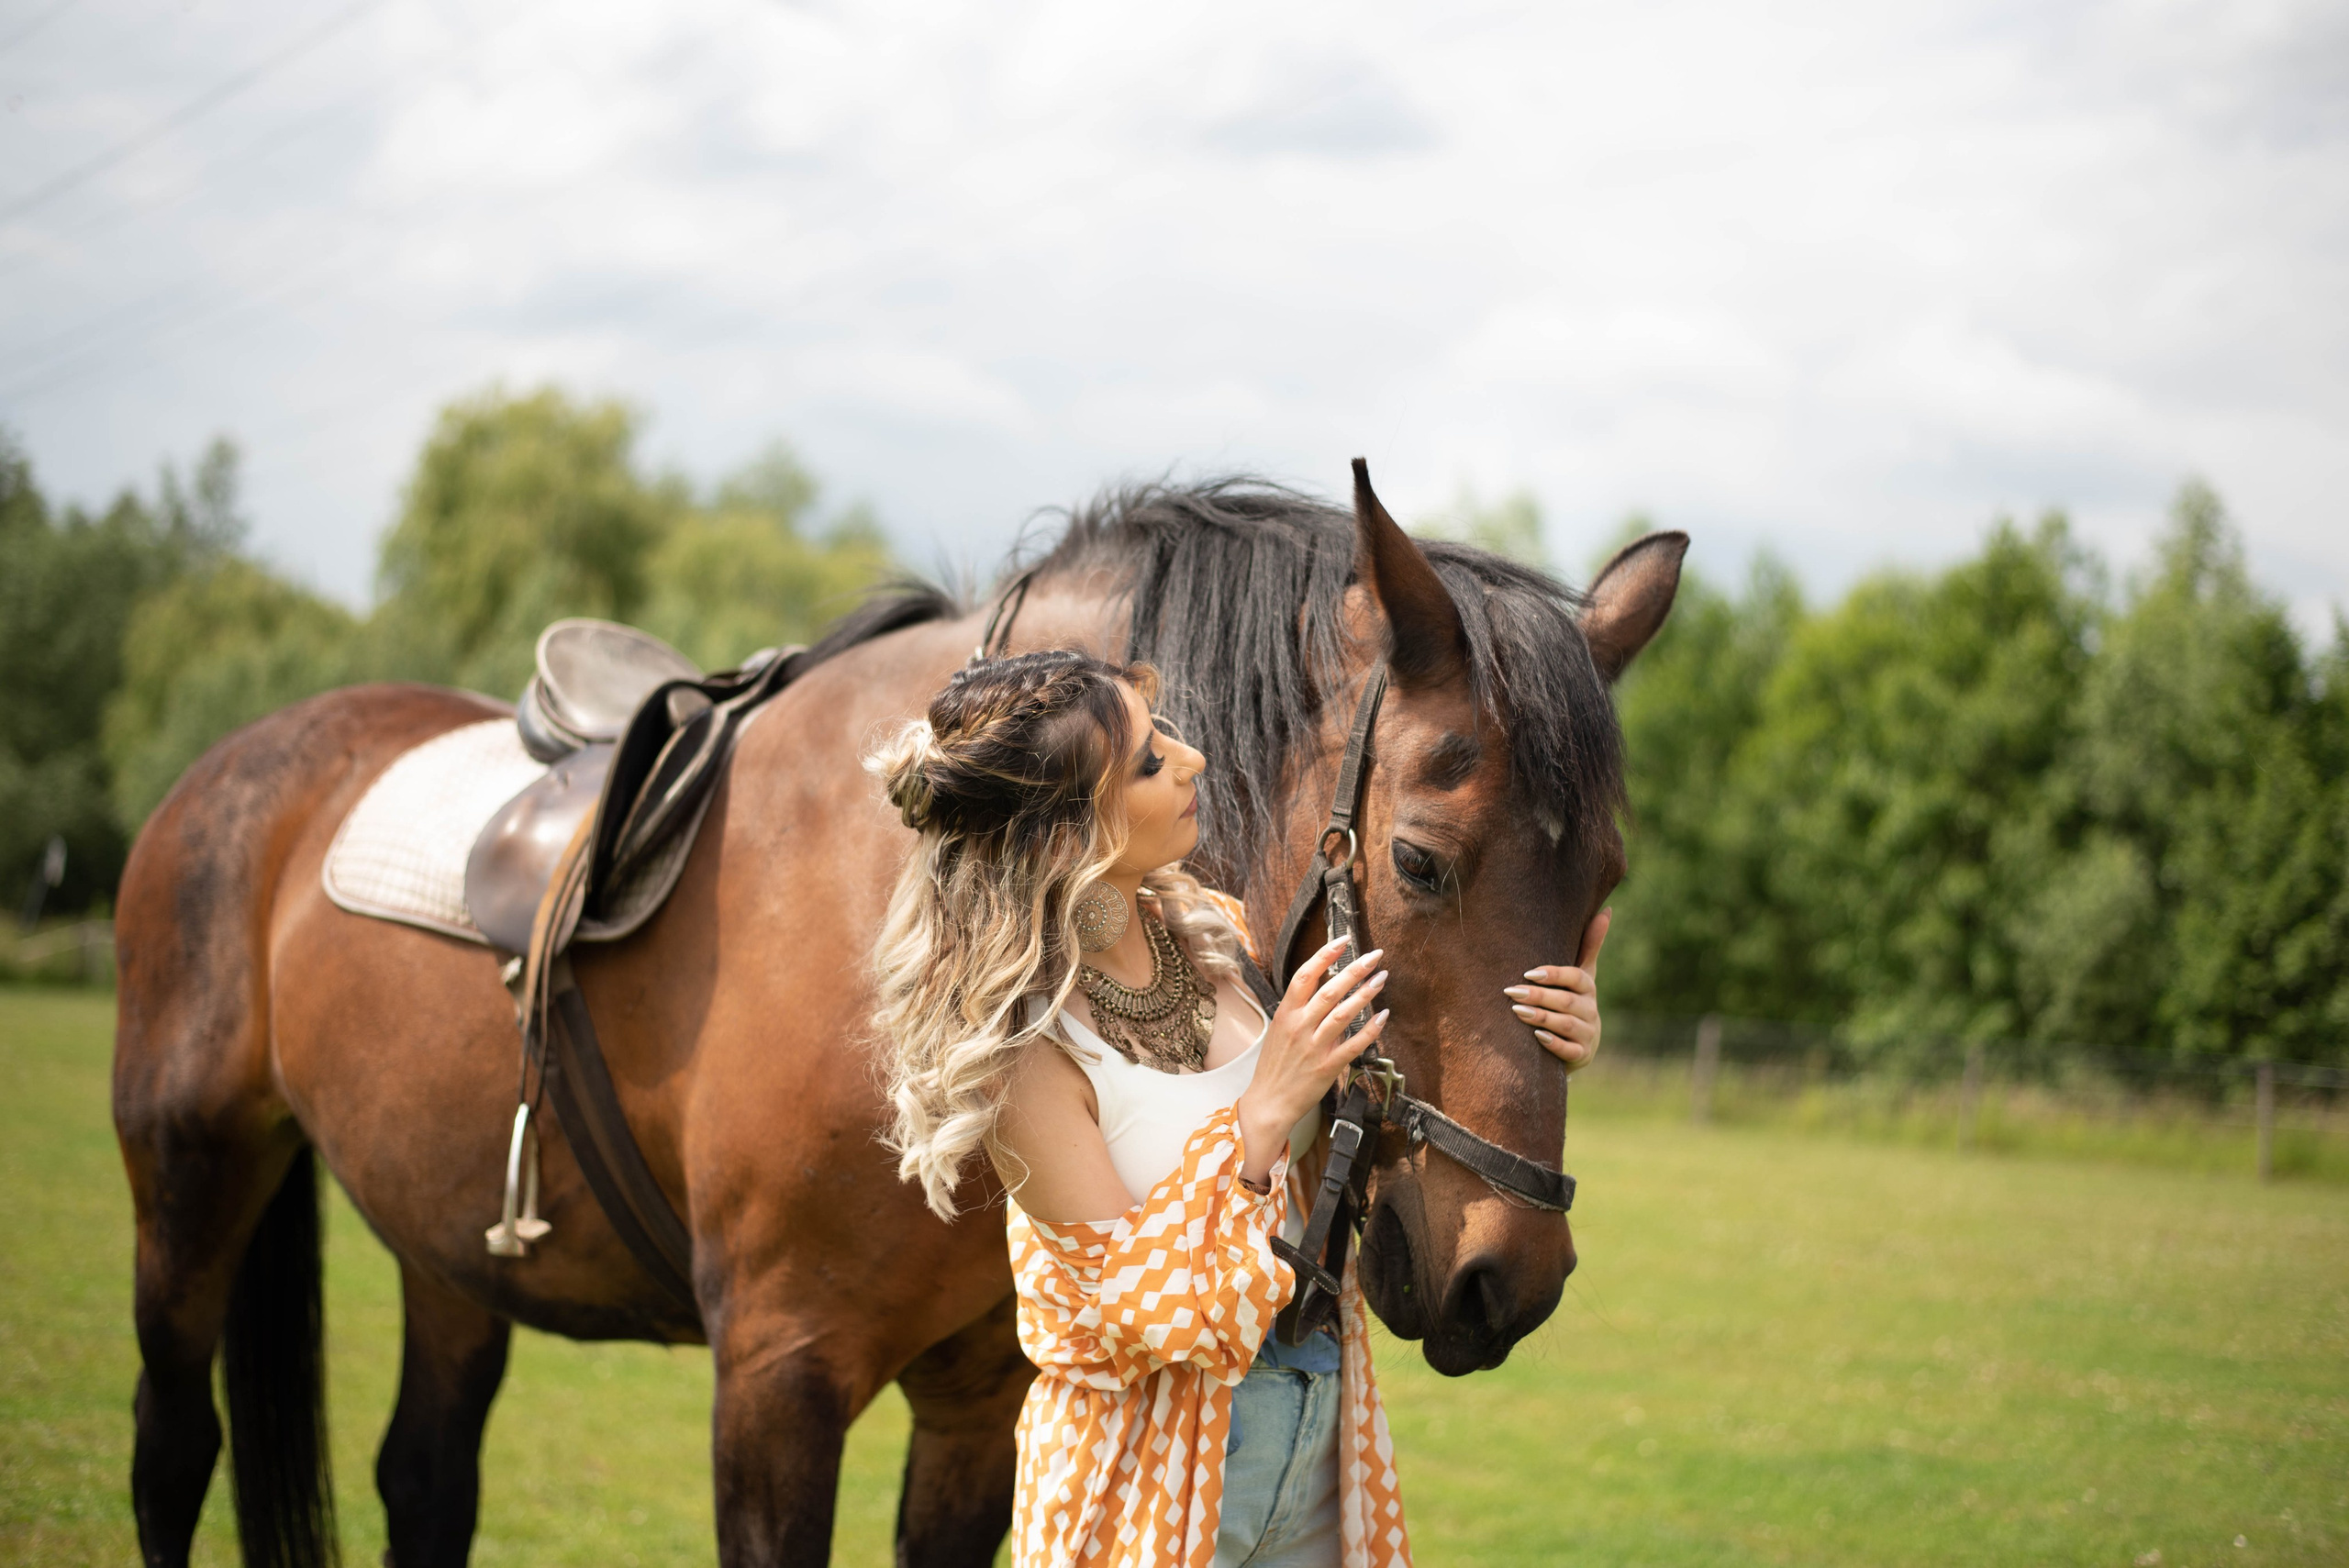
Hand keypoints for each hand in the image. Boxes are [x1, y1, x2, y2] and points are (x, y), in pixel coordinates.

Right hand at [1234, 936, 1388, 1185]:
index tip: (1343, 940)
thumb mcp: (1279, 1030)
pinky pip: (1354, 1044)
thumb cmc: (1274, 1066)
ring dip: (1366, 993)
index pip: (1305, 976)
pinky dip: (1371, 1029)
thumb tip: (1325, 986)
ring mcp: (1314, 1047)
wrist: (1268, 1102)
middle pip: (1330, 990)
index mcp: (1286, 1014)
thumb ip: (1299, 1010)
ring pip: (1345, 1013)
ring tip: (1382, 978)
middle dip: (1355, 969)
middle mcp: (1300, 1026)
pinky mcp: (1328, 1066)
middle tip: (1375, 955)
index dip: (1325, 955)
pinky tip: (1383, 1016)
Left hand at [1506, 908, 1608, 1071]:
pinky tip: (1537, 1037)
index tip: (1529, 973)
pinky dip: (1554, 1044)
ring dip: (1541, 1017)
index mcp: (1588, 988)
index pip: (1576, 977)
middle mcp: (1591, 1010)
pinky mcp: (1582, 1056)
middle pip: (1567, 1002)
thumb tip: (1606, 910)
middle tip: (1512, 991)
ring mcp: (1588, 1034)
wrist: (1580, 1043)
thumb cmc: (1573, 1000)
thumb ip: (1589, 945)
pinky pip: (1570, 1051)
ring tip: (1517, 1011)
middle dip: (1540, 996)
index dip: (1554, 974)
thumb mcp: (1582, 974)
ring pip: (1566, 1025)